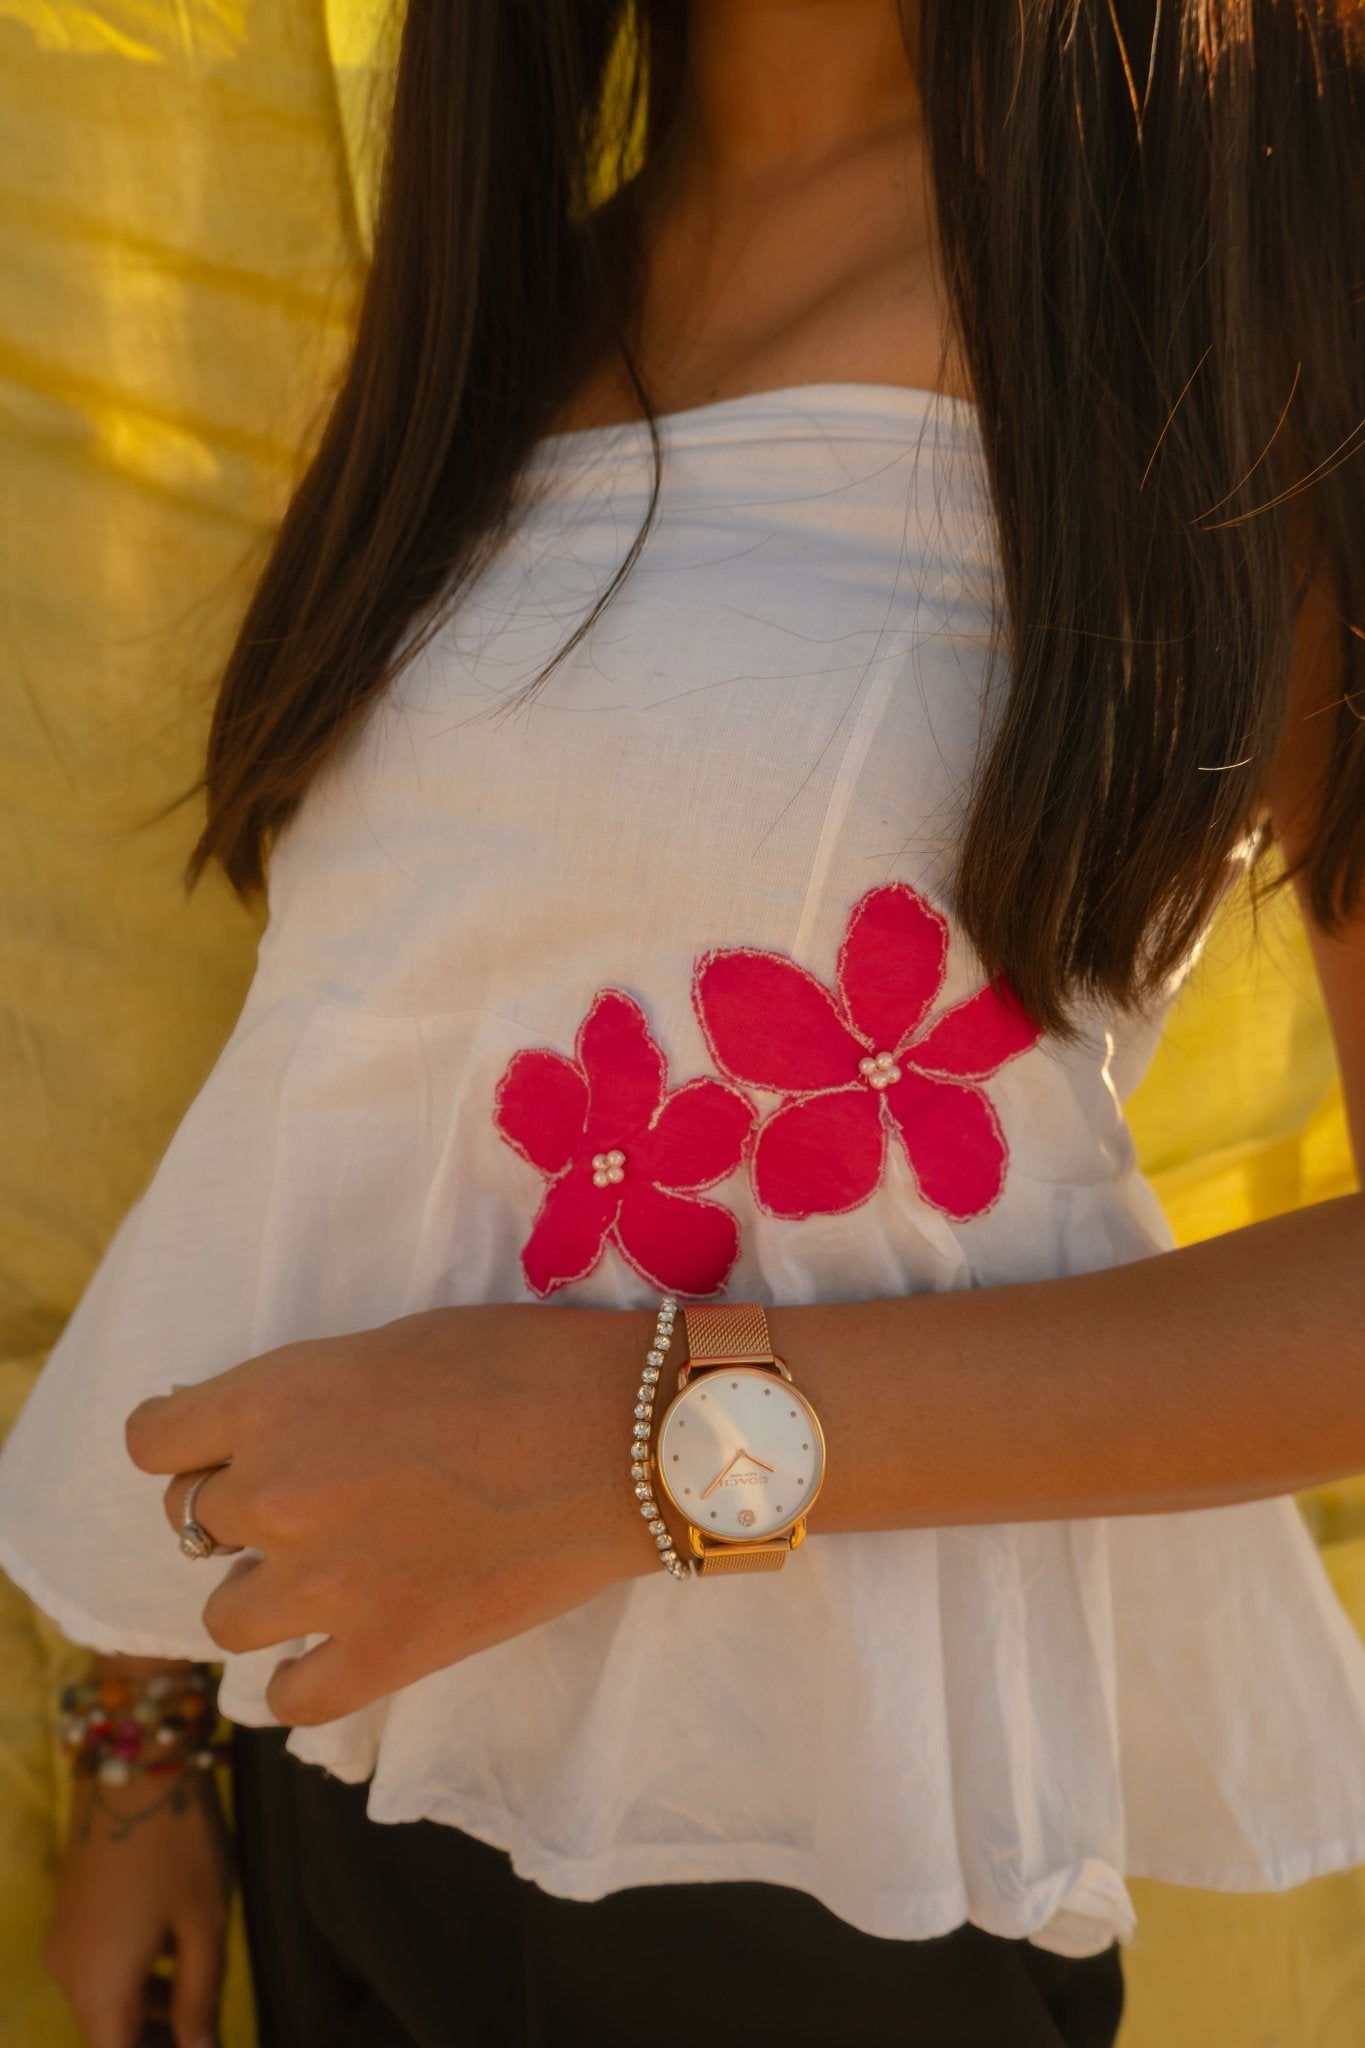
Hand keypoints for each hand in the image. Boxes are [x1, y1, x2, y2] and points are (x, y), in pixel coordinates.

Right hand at [44, 1738, 229, 2047]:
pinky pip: (98, 1973)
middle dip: (152, 2041)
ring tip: (197, 2013)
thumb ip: (199, 1998)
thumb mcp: (203, 1924)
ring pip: (103, 2006)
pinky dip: (132, 1985)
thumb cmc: (178, 1844)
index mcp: (99, 1988)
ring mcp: (63, 1945)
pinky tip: (175, 1971)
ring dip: (145, 2019)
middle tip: (203, 2035)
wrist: (132, 1766)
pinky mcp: (69, 1919)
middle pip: (107, 2038)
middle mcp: (68, 1977)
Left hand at [125, 1306, 668, 1727]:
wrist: (625, 1437)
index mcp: (274, 1399)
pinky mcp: (382, 1655)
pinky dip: (302, 1679)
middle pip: (189, 1520)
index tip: (221, 1446)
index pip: (151, 1440)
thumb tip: (245, 1435)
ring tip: (327, 1573)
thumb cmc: (522, 1364)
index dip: (186, 1443)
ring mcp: (324, 1584)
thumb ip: (305, 1395)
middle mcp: (276, 1492)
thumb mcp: (390, 1345)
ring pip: (224, 1613)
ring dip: (264, 1592)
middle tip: (312, 1497)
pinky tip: (337, 1650)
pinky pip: (288, 1700)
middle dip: (241, 1507)